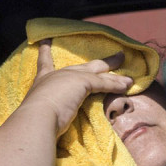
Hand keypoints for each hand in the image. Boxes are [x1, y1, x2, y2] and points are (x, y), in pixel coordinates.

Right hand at [19, 40, 133, 134]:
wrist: (36, 118)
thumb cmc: (34, 119)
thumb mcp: (42, 111)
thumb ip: (50, 111)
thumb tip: (53, 124)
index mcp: (43, 81)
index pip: (45, 64)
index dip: (45, 52)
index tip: (46, 41)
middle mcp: (57, 76)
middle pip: (84, 66)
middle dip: (104, 62)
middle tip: (119, 55)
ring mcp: (71, 77)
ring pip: (99, 73)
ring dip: (117, 76)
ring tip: (130, 78)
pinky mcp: (83, 82)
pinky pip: (104, 83)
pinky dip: (116, 85)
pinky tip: (127, 86)